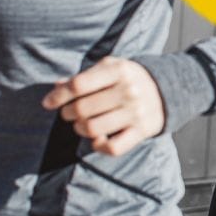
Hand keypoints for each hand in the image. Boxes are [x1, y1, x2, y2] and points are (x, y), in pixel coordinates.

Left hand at [42, 56, 165, 155]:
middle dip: (67, 113)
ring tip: (81, 124)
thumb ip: (84, 76)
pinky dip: (98, 145)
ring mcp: (136, 112)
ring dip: (79, 128)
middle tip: (68, 113)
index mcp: (119, 70)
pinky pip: (112, 147)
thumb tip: (56, 87)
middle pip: (82, 108)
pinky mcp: (142, 131)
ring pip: (92, 128)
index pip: (79, 85)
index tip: (48, 102)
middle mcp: (129, 90)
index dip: (59, 95)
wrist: (166, 90)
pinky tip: (97, 139)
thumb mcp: (110, 68)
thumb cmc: (129, 78)